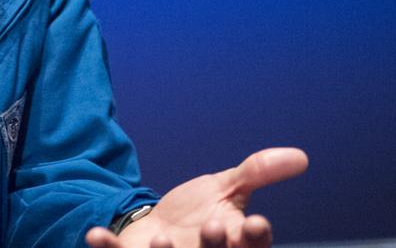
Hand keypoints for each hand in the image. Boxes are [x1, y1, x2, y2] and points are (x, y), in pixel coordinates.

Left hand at [85, 148, 307, 247]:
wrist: (157, 227)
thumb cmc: (198, 214)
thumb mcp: (226, 190)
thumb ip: (256, 174)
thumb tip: (300, 156)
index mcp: (232, 244)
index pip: (252, 245)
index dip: (255, 238)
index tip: (256, 223)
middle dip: (215, 247)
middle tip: (213, 227)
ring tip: (162, 239)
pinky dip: (107, 247)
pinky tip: (95, 234)